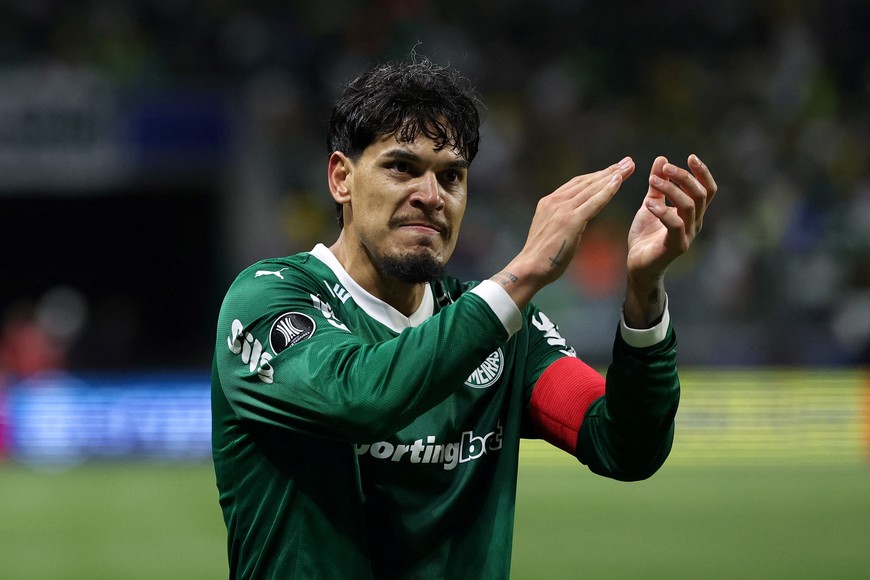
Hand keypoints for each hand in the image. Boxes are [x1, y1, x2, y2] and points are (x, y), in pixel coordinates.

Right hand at [492, 157, 635, 308]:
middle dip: (609, 171)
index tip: (613, 170)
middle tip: (627, 162)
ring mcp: (562, 209)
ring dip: (613, 176)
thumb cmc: (542, 257)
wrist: (529, 268)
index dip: (596, 176)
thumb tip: (578, 219)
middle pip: (586, 181)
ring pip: (592, 188)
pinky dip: (608, 190)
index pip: (576, 184)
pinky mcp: (570, 220)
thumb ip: (563, 220)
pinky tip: (619, 181)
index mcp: (548, 202)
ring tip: (629, 167)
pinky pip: (594, 202)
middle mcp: (554, 201)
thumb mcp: (551, 232)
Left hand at [624, 154, 717, 325]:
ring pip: (689, 206)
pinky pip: (675, 225)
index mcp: (692, 213)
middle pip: (700, 194)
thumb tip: (662, 158)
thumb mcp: (650, 204)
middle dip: (684, 177)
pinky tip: (649, 203)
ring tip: (653, 181)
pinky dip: (662, 211)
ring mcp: (687, 235)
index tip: (691, 157)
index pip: (707, 189)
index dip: (702, 173)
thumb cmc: (646, 236)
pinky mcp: (676, 246)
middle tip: (665, 168)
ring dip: (671, 190)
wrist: (637, 265)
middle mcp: (694, 223)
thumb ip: (657, 185)